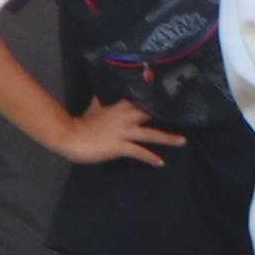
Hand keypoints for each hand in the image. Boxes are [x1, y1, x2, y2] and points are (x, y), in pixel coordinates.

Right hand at [53, 99, 178, 167]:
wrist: (69, 136)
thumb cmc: (82, 123)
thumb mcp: (94, 107)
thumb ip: (103, 100)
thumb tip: (103, 91)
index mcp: (120, 107)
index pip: (142, 99)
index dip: (156, 97)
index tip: (172, 95)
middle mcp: (125, 117)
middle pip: (151, 115)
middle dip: (168, 117)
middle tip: (185, 118)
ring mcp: (123, 132)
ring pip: (151, 134)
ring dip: (168, 138)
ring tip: (182, 141)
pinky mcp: (120, 146)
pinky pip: (139, 152)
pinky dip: (151, 157)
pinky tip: (160, 162)